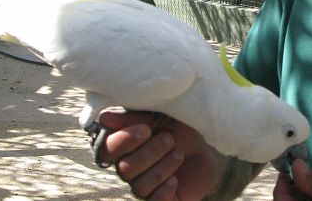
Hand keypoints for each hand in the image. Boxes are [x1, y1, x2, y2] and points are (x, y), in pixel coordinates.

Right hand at [98, 110, 226, 200]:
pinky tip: (175, 179)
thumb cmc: (180, 131)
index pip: (107, 150)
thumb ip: (134, 118)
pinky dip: (163, 191)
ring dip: (161, 168)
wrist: (207, 149)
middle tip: (169, 139)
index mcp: (125, 148)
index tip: (146, 129)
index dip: (122, 141)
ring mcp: (144, 187)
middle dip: (149, 152)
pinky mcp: (161, 200)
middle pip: (125, 168)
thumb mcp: (161, 118)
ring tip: (178, 154)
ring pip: (140, 186)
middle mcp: (130, 169)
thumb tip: (104, 118)